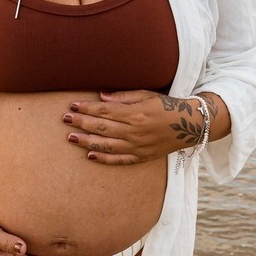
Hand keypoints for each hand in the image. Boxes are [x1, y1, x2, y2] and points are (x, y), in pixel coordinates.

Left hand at [62, 90, 205, 164]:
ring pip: (106, 145)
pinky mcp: (141, 157)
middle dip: (81, 122)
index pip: (105, 111)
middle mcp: (135, 131)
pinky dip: (103, 159)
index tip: (73, 106)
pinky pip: (119, 160)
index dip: (87, 108)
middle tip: (65, 119)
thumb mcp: (147, 95)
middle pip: (102, 127)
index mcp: (136, 113)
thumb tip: (101, 97)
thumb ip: (123, 97)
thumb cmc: (167, 106)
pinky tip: (89, 155)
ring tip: (71, 137)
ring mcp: (138, 146)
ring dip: (86, 141)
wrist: (190, 125)